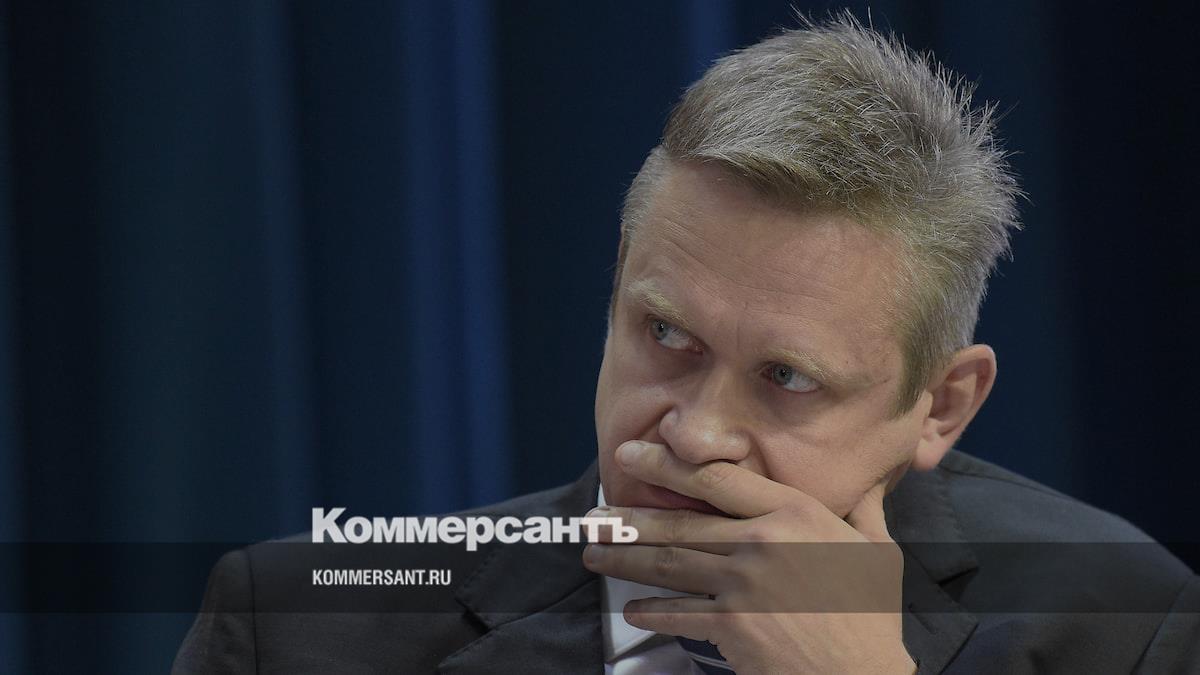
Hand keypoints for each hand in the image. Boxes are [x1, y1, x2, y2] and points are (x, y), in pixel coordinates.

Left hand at [583, 441, 915, 674]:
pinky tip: (632, 609)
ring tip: (594, 554)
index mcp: (795, 513)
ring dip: (625, 559)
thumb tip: (870, 483)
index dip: (668, 462)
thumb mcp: (877, 550)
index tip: (632, 452)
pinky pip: (680, 613)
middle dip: (631, 517)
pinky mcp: (733, 626)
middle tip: (595, 515)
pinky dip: (651, 612)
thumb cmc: (874, 614)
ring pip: (671, 563)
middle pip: (683, 521)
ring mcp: (745, 584)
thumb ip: (864, 510)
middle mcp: (764, 541)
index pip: (719, 478)